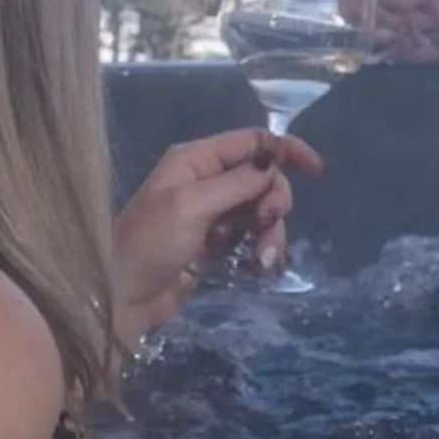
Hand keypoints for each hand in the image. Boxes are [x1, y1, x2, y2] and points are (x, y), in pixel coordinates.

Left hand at [110, 128, 323, 345]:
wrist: (122, 296)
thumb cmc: (149, 243)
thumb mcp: (191, 205)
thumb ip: (236, 182)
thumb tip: (273, 164)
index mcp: (196, 161)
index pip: (251, 142)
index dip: (285, 150)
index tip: (315, 171)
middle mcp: (207, 182)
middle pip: (263, 180)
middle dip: (273, 202)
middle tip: (265, 226)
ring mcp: (212, 216)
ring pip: (260, 213)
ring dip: (269, 234)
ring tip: (261, 260)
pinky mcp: (215, 247)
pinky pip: (251, 240)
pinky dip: (259, 251)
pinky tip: (256, 268)